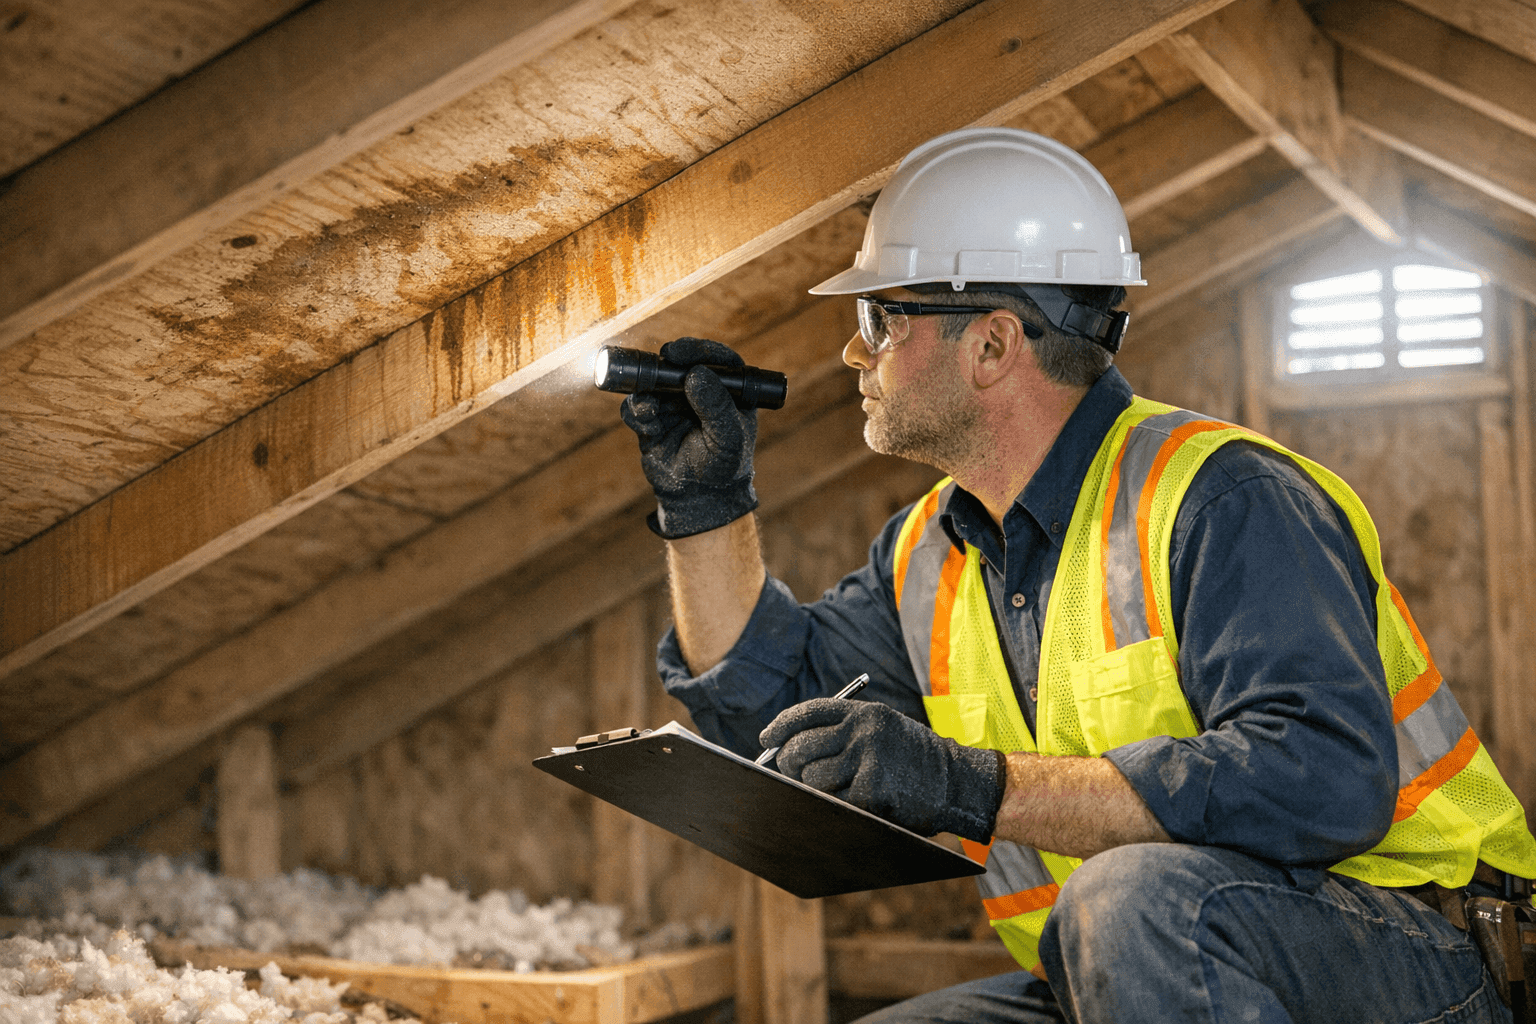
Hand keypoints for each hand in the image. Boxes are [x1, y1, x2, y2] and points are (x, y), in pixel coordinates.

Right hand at [619, 338, 758, 538]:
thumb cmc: (722, 467)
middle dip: (664, 365)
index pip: (714, 359)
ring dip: (647, 393)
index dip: (696, 350)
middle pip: (679, 364)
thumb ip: (716, 407)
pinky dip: (637, 413)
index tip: (678, 352)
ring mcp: (672, 403)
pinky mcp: (651, 419)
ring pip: (652, 384)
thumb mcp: (727, 439)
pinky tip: (649, 427)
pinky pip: (635, 407)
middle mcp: (698, 391)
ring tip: (651, 412)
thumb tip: (697, 374)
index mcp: (726, 389)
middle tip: (658, 366)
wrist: (698, 497)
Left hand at [759, 699, 1005, 841]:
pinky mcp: (872, 790)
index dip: (782, 727)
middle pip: (801, 747)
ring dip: (815, 790)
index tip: (766, 740)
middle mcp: (863, 730)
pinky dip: (840, 806)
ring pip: (812, 779)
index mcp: (864, 713)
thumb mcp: (882, 730)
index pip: (807, 713)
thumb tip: (786, 750)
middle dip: (790, 764)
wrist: (958, 782)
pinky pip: (835, 801)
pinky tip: (860, 802)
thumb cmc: (913, 760)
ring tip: (837, 790)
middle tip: (792, 774)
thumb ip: (842, 734)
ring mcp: (868, 759)